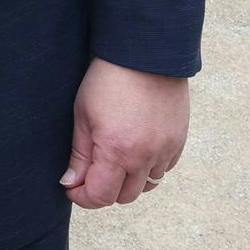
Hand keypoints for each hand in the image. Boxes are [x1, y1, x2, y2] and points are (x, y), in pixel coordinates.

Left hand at [63, 60, 189, 207]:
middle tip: (92, 174)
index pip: (100, 197)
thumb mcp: (83, 115)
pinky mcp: (178, 140)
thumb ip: (79, 155)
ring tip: (116, 160)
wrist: (146, 52)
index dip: (82, 197)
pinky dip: (150, 168)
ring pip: (147, 186)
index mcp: (116, 152)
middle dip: (104, 190)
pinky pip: (164, 169)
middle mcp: (145, 157)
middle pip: (124, 197)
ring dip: (129, 180)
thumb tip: (71, 182)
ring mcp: (165, 150)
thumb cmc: (108, 79)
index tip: (73, 187)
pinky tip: (138, 150)